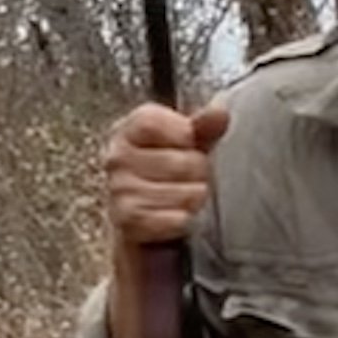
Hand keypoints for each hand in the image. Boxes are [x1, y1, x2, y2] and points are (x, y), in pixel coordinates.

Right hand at [101, 102, 230, 248]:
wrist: (145, 226)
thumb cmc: (168, 179)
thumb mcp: (188, 147)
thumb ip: (203, 127)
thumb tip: (220, 111)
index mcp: (128, 130)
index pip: (152, 121)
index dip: (182, 133)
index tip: (189, 144)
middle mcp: (117, 158)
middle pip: (179, 160)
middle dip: (198, 173)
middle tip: (192, 179)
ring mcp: (120, 190)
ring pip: (183, 193)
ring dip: (194, 199)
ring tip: (186, 199)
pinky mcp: (129, 222)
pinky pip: (174, 220)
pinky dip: (185, 221)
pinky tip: (181, 218)